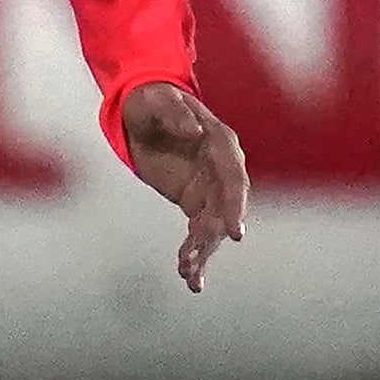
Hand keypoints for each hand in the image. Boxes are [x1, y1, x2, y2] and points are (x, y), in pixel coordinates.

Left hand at [120, 80, 249, 291]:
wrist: (144, 111)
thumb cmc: (153, 101)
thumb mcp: (157, 101)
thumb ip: (175, 113)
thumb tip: (195, 132)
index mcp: (221, 144)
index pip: (234, 179)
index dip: (235, 206)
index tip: (235, 232)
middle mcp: (222, 170)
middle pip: (226, 209)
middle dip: (214, 237)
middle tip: (196, 259)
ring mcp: (211, 188)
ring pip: (213, 226)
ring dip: (202, 251)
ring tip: (188, 274)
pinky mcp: (195, 202)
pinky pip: (199, 232)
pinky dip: (195, 254)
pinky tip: (189, 277)